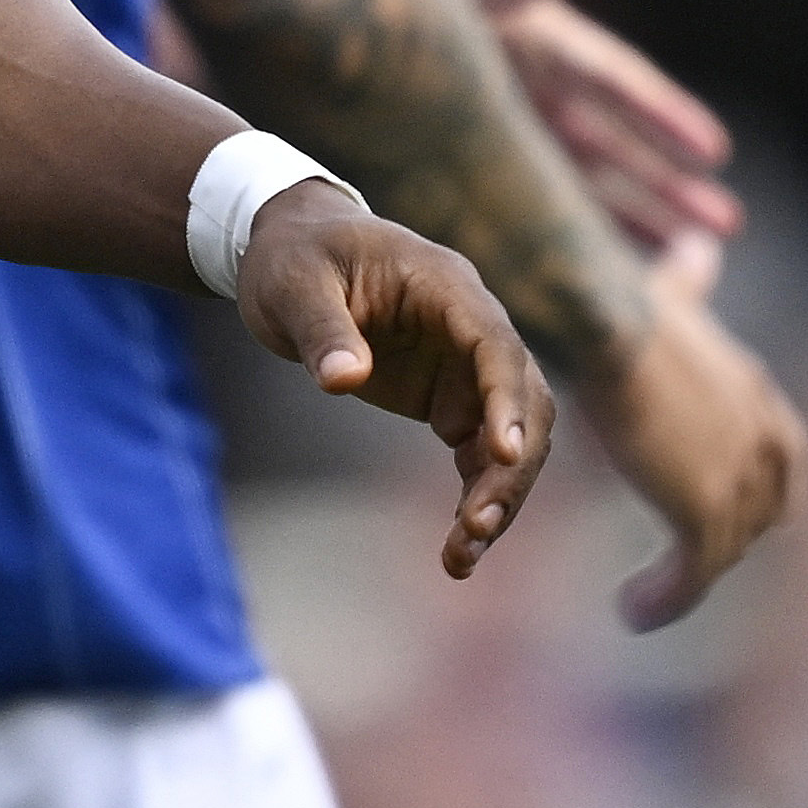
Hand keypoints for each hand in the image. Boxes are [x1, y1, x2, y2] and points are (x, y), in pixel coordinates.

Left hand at [238, 180, 555, 579]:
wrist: (286, 251)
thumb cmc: (292, 256)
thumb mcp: (291, 284)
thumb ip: (321, 328)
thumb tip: (343, 380)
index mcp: (445, 285)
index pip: (495, 345)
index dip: (505, 399)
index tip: (501, 453)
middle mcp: (470, 327)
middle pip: (521, 402)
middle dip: (508, 468)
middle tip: (476, 527)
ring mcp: (465, 366)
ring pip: (510, 437)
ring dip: (497, 495)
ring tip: (462, 556)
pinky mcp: (449, 397)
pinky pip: (479, 454)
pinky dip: (475, 497)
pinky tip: (458, 549)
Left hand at [449, 0, 741, 283]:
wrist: (343, 27)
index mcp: (547, 42)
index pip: (618, 82)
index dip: (665, 115)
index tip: (716, 148)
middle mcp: (546, 87)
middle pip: (621, 143)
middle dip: (672, 183)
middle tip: (728, 222)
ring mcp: (526, 123)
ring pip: (598, 178)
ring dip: (647, 213)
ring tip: (704, 248)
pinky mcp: (496, 153)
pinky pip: (553, 195)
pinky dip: (591, 226)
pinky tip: (623, 262)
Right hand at [577, 276, 806, 628]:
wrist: (610, 333)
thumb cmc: (625, 305)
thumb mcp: (672, 293)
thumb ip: (692, 280)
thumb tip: (702, 244)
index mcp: (760, 402)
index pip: (781, 468)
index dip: (752, 496)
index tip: (713, 515)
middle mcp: (764, 446)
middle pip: (754, 515)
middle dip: (716, 539)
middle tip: (670, 563)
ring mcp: (741, 482)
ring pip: (720, 551)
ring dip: (683, 583)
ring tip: (639, 602)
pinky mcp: (707, 511)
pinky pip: (695, 574)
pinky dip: (668, 598)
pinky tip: (632, 609)